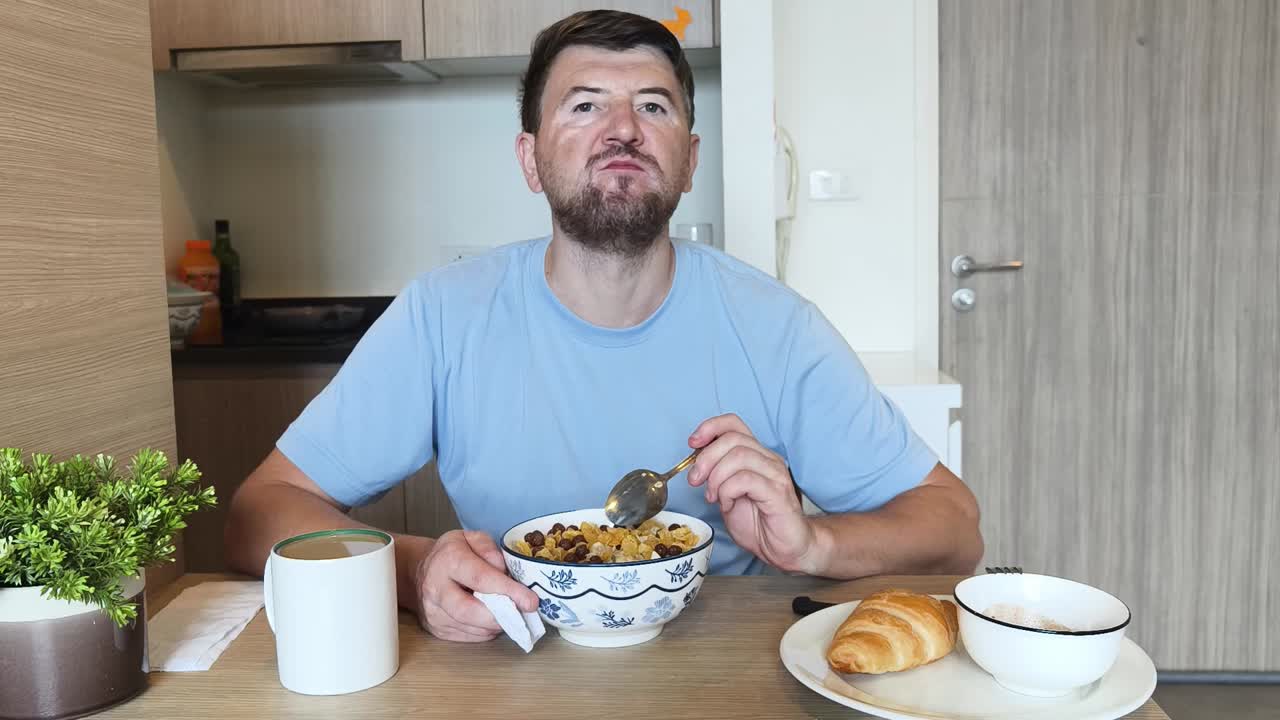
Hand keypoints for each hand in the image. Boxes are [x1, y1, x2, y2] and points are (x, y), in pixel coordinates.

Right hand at [414, 529, 539, 641]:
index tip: (530, 601)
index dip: (508, 591)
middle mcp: (436, 588)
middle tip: (521, 614)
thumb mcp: (472, 539)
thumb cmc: (452, 554)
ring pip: (471, 628)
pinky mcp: (436, 629)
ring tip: (509, 614)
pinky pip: (467, 636)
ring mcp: (433, 612)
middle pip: (470, 611)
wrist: (421, 571)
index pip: (480, 578)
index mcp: (448, 560)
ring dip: (495, 625)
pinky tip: (492, 620)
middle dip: (501, 616)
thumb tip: (506, 574)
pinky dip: (485, 631)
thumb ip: (491, 550)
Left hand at [687, 414, 819, 573]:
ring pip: (738, 456)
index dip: (710, 428)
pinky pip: (745, 480)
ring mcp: (775, 474)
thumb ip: (716, 475)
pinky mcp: (778, 492)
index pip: (734, 424)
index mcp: (756, 455)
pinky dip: (728, 491)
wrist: (783, 549)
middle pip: (732, 439)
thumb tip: (696, 463)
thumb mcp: (727, 494)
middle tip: (695, 481)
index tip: (692, 444)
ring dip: (716, 477)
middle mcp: (768, 459)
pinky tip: (727, 505)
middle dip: (705, 458)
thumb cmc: (758, 523)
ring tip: (713, 496)